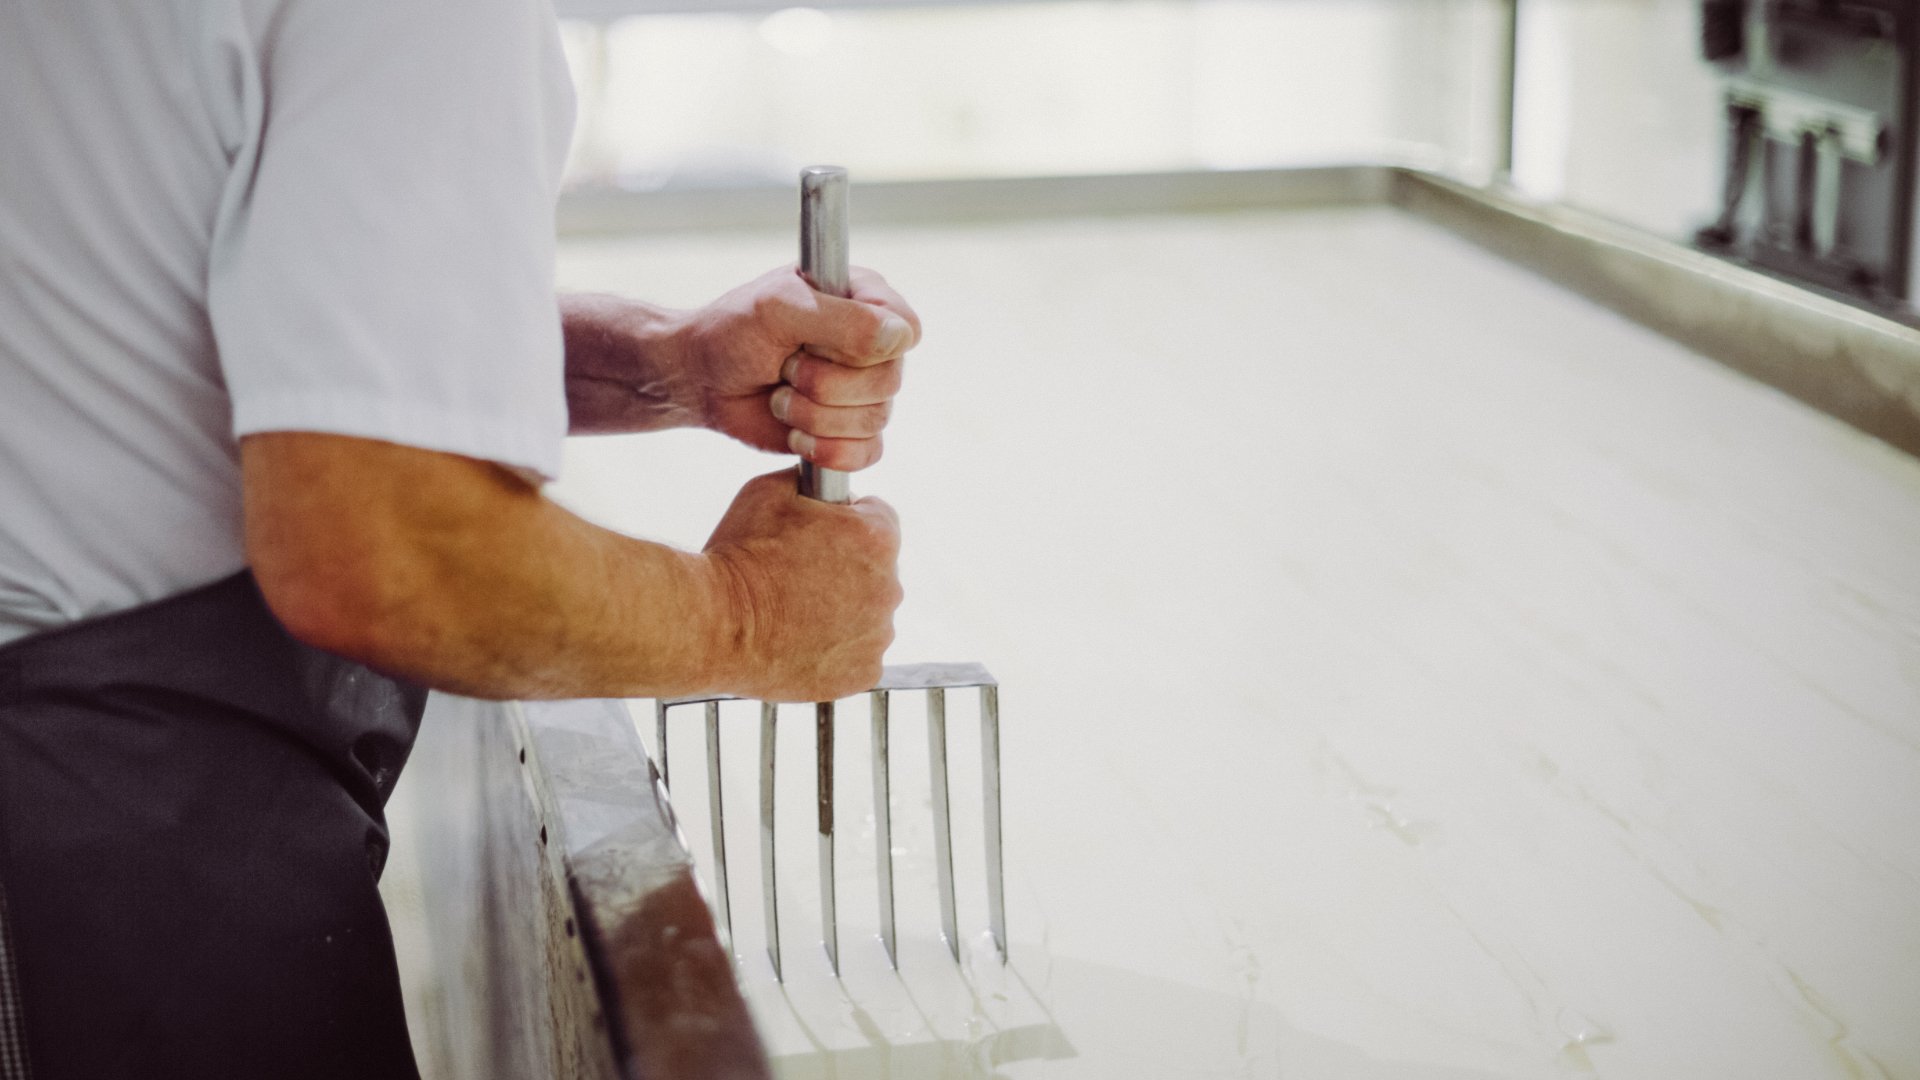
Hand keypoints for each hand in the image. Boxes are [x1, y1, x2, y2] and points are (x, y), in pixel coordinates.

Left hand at [682, 264, 919, 470]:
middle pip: (890, 381)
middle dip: (825, 384)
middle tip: (785, 369)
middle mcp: (872, 345)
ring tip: (780, 398)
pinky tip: (794, 434)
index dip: (870, 347)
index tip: (818, 342)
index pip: (907, 329)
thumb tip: (899, 338)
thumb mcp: (779, 310)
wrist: (701, 379)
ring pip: (875, 420)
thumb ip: (842, 320)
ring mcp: (863, 390)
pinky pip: (867, 453)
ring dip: (814, 416)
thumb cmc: (733, 332)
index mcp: (865, 299)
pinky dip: (825, 449)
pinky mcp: (850, 431)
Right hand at [702, 468, 901, 701]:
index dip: (845, 521)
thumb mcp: (769, 490)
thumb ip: (807, 481)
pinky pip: (857, 655)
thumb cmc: (739, 556)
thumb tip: (814, 480)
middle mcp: (889, 586)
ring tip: (794, 611)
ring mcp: (877, 635)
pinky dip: (835, 650)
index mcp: (876, 536)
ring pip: (867, 615)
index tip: (818, 535)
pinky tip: (799, 640)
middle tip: (798, 575)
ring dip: (842, 610)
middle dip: (846, 568)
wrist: (713, 623)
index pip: (878, 517)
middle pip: (876, 570)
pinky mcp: (861, 674)